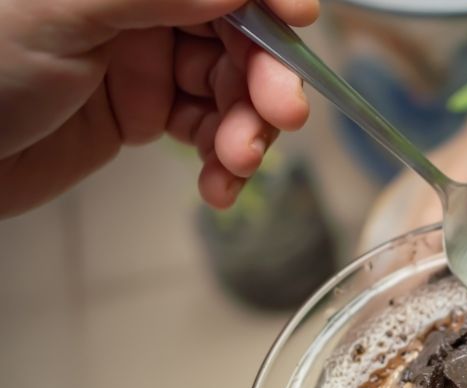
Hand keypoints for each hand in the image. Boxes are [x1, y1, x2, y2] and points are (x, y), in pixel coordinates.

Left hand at [0, 0, 318, 215]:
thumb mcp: (64, 12)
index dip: (266, 0)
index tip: (298, 22)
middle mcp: (142, 6)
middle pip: (239, 34)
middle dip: (265, 79)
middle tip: (279, 116)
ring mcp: (145, 58)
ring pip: (231, 88)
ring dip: (248, 130)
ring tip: (237, 163)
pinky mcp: (144, 111)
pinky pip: (209, 132)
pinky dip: (224, 162)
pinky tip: (220, 185)